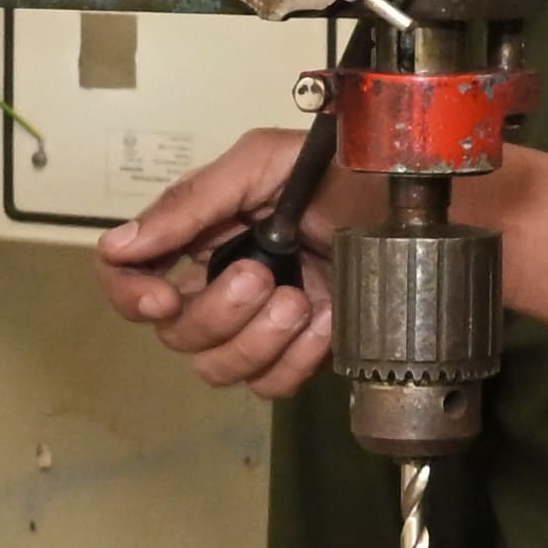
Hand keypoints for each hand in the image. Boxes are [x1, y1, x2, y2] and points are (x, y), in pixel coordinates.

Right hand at [93, 127, 336, 395]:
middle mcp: (223, 280)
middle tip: (263, 277)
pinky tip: (326, 321)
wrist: (427, 210)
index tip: (162, 299)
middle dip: (217, 311)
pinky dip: (295, 359)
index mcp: (204, 232)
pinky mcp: (301, 352)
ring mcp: (261, 322)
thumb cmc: (353, 175)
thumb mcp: (267, 163)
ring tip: (301, 300)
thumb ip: (192, 201)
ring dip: (256, 338)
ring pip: (216, 367)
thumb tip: (120, 244)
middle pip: (175, 332)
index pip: (131, 271)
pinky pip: (269, 384)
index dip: (130, 292)